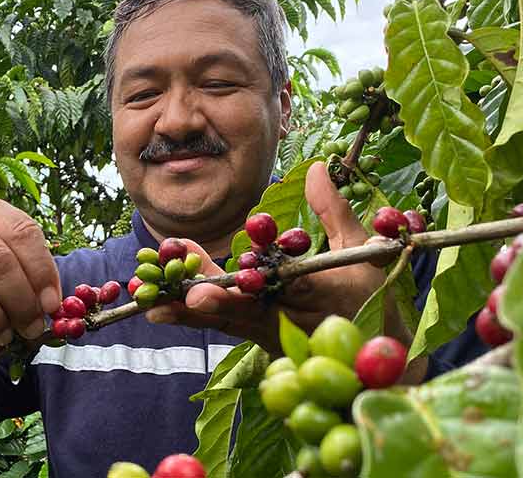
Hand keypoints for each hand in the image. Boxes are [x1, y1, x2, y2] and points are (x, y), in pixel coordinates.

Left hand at [145, 161, 391, 354]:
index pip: (293, 287)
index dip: (263, 282)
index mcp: (328, 295)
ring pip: (229, 323)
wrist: (372, 355)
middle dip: (218, 301)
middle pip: (250, 310)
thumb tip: (315, 167)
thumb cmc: (369, 293)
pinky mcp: (259, 346)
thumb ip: (332, 210)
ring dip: (189, 311)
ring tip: (150, 299)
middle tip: (188, 293)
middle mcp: (297, 321)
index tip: (244, 272)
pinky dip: (191, 319)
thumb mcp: (360, 249)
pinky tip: (157, 309)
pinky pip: (223, 329)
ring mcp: (275, 338)